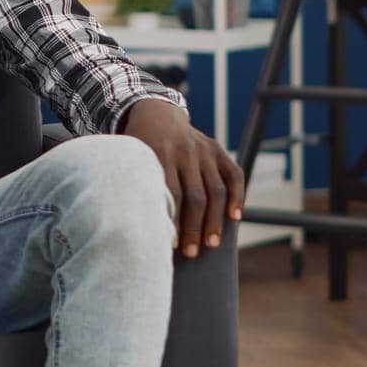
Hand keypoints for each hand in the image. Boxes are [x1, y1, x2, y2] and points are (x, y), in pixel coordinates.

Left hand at [122, 98, 243, 258]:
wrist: (155, 114)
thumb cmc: (137, 148)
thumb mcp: (129, 159)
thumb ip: (133, 185)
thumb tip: (135, 227)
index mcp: (157, 154)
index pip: (169, 194)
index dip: (172, 221)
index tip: (168, 244)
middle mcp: (183, 151)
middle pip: (194, 197)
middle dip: (193, 228)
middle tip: (190, 253)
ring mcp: (203, 150)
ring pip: (215, 190)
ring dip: (214, 220)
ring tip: (211, 244)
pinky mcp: (217, 149)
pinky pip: (233, 174)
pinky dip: (237, 196)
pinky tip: (235, 218)